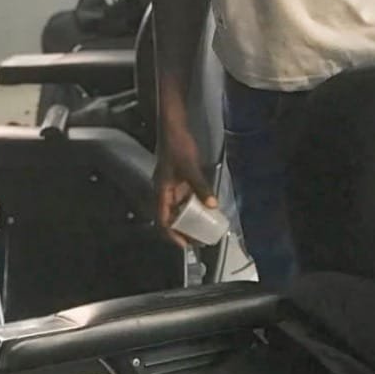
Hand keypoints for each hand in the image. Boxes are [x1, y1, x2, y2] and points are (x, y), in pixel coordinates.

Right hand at [154, 126, 216, 247]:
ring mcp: (172, 186)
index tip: (185, 245)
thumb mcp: (190, 169)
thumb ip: (200, 187)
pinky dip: (194, 205)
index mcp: (162, 192)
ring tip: (203, 228)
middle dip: (183, 231)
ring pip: (179, 209)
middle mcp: (165, 192)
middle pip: (171, 218)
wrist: (174, 128)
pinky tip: (206, 209)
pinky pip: (186, 198)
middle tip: (198, 240)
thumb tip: (213, 206)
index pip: (163, 220)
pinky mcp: (179, 180)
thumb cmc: (177, 147)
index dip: (172, 235)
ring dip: (189, 219)